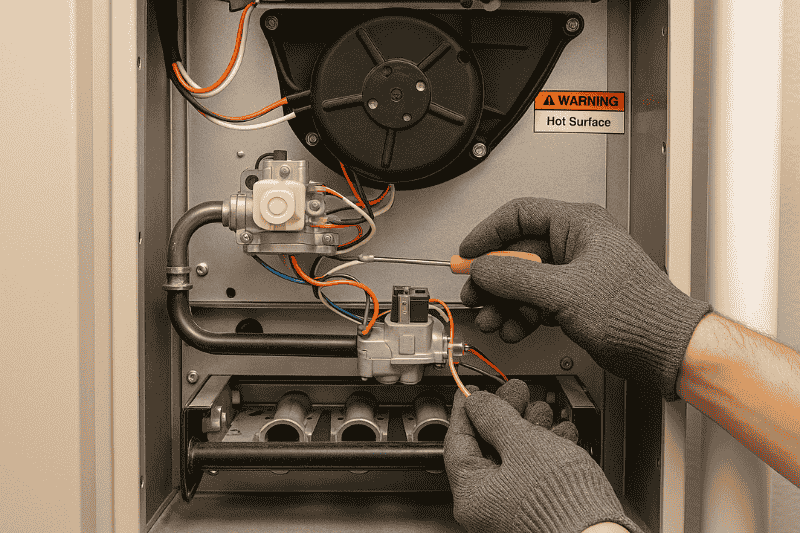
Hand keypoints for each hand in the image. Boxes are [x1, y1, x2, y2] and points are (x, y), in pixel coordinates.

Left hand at [444, 380, 639, 532]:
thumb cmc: (560, 500)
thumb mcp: (522, 443)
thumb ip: (495, 418)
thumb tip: (478, 404)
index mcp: (471, 494)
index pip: (457, 441)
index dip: (466, 410)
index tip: (470, 392)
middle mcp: (487, 508)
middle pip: (488, 447)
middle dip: (506, 416)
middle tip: (516, 393)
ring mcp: (513, 510)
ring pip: (515, 458)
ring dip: (530, 429)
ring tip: (543, 410)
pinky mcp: (538, 510)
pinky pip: (534, 474)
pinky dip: (546, 451)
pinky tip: (560, 433)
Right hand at [460, 198, 710, 399]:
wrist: (665, 349)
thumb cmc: (637, 312)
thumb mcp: (564, 291)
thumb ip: (515, 278)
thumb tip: (483, 269)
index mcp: (579, 224)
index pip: (519, 214)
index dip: (487, 233)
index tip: (467, 253)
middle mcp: (576, 244)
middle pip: (517, 254)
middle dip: (494, 280)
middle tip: (476, 296)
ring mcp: (576, 273)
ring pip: (525, 282)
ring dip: (505, 303)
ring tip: (494, 320)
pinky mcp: (577, 300)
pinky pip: (537, 301)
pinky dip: (522, 315)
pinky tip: (515, 328)